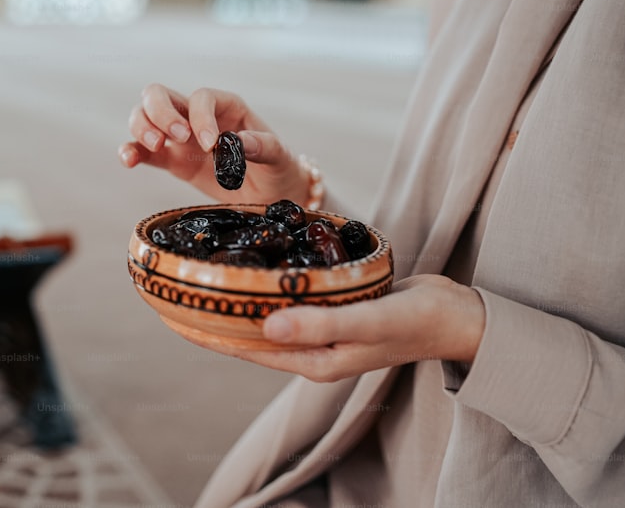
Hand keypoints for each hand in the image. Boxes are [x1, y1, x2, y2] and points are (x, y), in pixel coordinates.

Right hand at [118, 84, 311, 204]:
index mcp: (227, 108)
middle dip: (161, 113)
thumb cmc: (278, 172)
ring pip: (145, 116)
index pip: (201, 98)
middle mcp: (199, 117)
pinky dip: (131, 151)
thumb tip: (241, 142)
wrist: (272, 198)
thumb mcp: (279, 159)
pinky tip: (129, 160)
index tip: (211, 145)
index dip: (200, 117)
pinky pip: (143, 151)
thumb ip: (263, 147)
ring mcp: (181, 138)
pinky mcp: (172, 161)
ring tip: (157, 148)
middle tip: (176, 139)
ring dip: (142, 127)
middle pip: (160, 95)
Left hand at [175, 275, 485, 382]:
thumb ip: (319, 325)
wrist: (457, 314)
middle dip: (208, 314)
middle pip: (245, 332)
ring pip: (262, 313)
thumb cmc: (417, 321)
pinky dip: (262, 284)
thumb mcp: (369, 321)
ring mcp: (320, 329)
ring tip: (197, 275)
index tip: (167, 312)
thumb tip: (264, 326)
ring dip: (231, 297)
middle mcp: (310, 348)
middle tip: (170, 287)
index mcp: (313, 360)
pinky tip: (248, 264)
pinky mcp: (331, 308)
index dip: (205, 331)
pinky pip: (285, 297)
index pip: (244, 347)